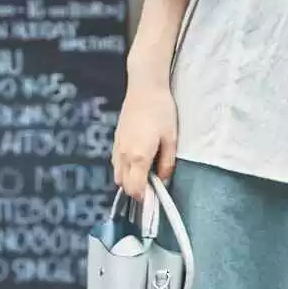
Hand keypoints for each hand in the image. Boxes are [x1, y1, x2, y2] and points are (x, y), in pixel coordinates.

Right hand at [112, 78, 178, 199]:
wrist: (145, 87)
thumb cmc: (161, 111)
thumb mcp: (171, 139)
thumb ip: (167, 163)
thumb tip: (163, 179)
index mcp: (138, 157)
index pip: (135, 189)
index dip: (143, 199)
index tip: (154, 201)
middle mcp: (124, 155)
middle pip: (124, 185)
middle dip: (136, 191)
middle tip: (153, 189)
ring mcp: (117, 148)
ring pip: (118, 175)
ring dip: (129, 181)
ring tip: (146, 175)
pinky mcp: (115, 140)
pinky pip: (116, 163)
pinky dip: (124, 170)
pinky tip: (138, 163)